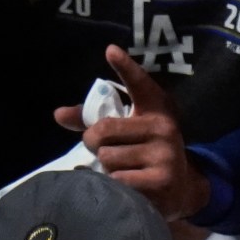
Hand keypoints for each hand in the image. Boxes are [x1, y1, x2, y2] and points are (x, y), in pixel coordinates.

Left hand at [54, 46, 209, 223]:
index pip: (138, 83)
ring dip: (106, 169)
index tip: (110, 51)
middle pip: (102, 131)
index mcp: (155, 107)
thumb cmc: (145, 152)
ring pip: (107, 158)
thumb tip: (58, 114)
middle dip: (94, 144)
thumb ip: (92, 121)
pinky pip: (118, 180)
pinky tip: (130, 185)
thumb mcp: (127, 131)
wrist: (181, 188)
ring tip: (124, 170)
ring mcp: (165, 153)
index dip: (125, 67)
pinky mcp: (161, 180)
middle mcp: (162, 126)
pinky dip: (115, 186)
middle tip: (105, 150)